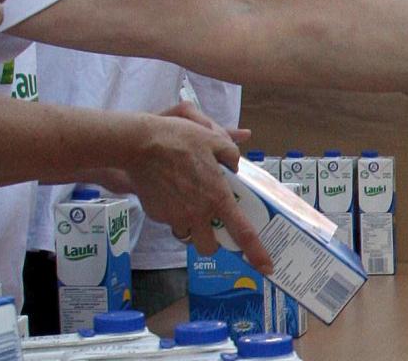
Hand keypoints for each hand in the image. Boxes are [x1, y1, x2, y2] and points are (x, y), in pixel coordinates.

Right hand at [106, 103, 271, 273]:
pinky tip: (170, 192)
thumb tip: (234, 167)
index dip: (256, 253)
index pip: (242, 233)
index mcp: (218, 198)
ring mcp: (175, 217)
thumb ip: (231, 155)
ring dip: (192, 228)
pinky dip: (173, 213)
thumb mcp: (214, 139)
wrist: (141, 145)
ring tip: (189, 205)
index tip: (266, 268)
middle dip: (213, 241)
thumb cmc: (181, 139)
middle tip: (213, 224)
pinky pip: (170, 221)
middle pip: (209, 246)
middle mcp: (198, 213)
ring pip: (187, 235)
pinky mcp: (156, 215)